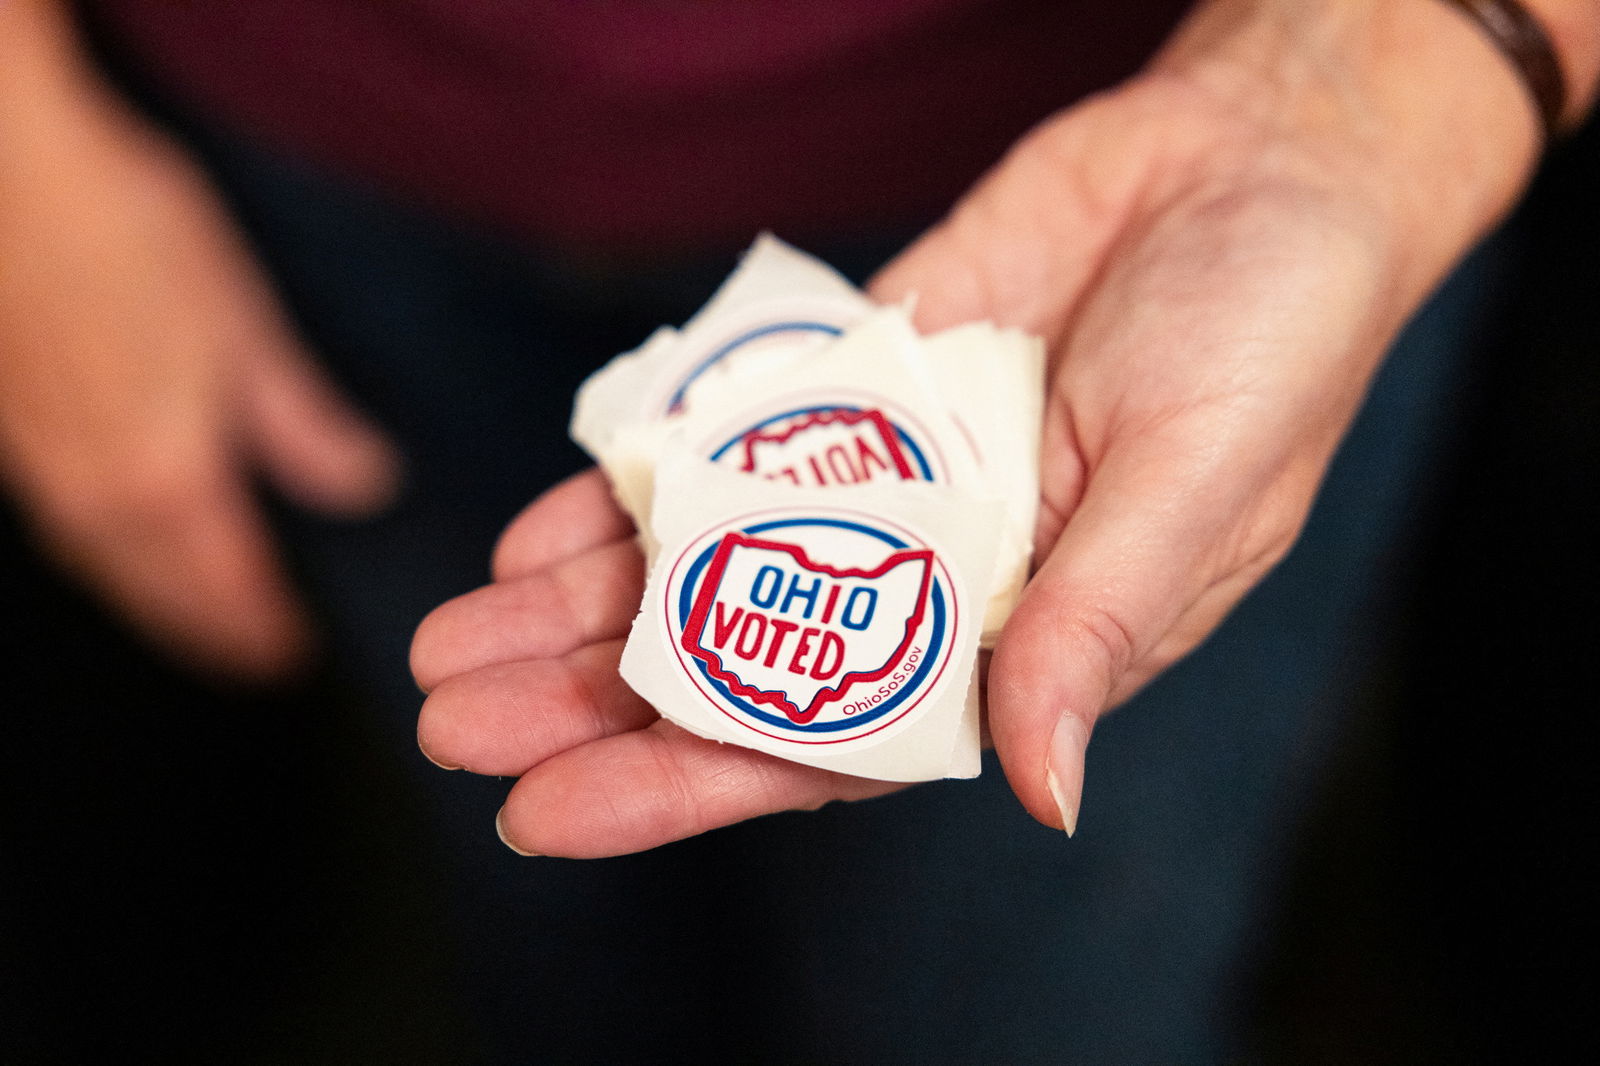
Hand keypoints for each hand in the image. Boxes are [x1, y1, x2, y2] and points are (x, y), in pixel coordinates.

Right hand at [0, 84, 399, 678]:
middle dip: (212, 635)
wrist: (7, 167)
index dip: (263, 629)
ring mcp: (41, 471)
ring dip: (159, 606)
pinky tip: (127, 544)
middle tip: (254, 656)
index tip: (293, 656)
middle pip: (162, 599)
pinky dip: (112, 561)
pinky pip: (69, 533)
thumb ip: (307, 427)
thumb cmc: (134, 237)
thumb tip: (367, 485)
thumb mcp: (249, 332)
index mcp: (167, 480)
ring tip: (199, 618)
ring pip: (108, 573)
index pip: (229, 590)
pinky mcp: (10, 437)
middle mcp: (95, 497)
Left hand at [411, 0, 1543, 854]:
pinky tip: (536, 527)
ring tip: (449, 643)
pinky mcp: (856, 380)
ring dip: (578, 603)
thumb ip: (1095, 627)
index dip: (685, 784)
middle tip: (450, 728)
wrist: (1255, 158)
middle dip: (591, 701)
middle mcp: (933, 571)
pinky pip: (728, 443)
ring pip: (707, 560)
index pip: (831, 741)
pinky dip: (637, 484)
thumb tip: (1043, 788)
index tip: (549, 813)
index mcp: (1018, 633)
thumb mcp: (1194, 486)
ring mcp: (884, 475)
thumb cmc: (1273, 333)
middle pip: (735, 662)